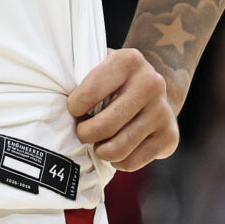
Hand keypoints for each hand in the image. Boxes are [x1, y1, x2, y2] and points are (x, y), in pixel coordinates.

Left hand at [68, 48, 180, 170]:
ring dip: (100, 150)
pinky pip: (131, 162)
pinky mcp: (170, 137)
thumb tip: (53, 106)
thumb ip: (79, 77)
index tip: (75, 109)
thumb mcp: (98, 65)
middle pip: (103, 126)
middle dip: (85, 134)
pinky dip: (117, 162)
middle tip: (83, 131)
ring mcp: (164, 111)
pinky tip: (116, 147)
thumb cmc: (113, 78)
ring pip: (117, 149)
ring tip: (98, 142)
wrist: (156, 85)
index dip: (74, 108)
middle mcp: (152, 84)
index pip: (87, 95)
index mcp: (129, 61)